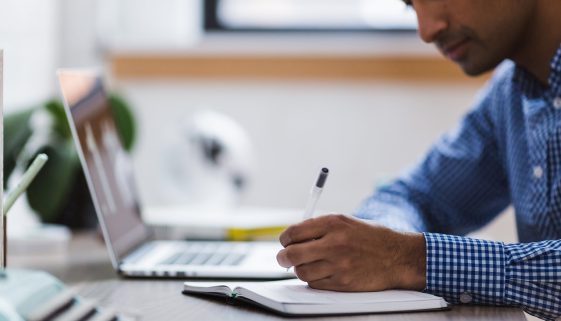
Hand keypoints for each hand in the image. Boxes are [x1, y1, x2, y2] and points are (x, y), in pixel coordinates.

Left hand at [276, 214, 425, 291]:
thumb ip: (319, 227)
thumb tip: (293, 237)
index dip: (285, 239)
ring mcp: (338, 264)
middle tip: (284, 258)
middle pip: (292, 254)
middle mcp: (334, 243)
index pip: (294, 232)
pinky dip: (313, 279)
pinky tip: (321, 272)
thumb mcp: (346, 222)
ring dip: (300, 269)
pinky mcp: (343, 283)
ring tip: (308, 264)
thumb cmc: (371, 238)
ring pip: (301, 272)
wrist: (398, 256)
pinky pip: (315, 284)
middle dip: (283, 257)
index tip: (285, 242)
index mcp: (333, 223)